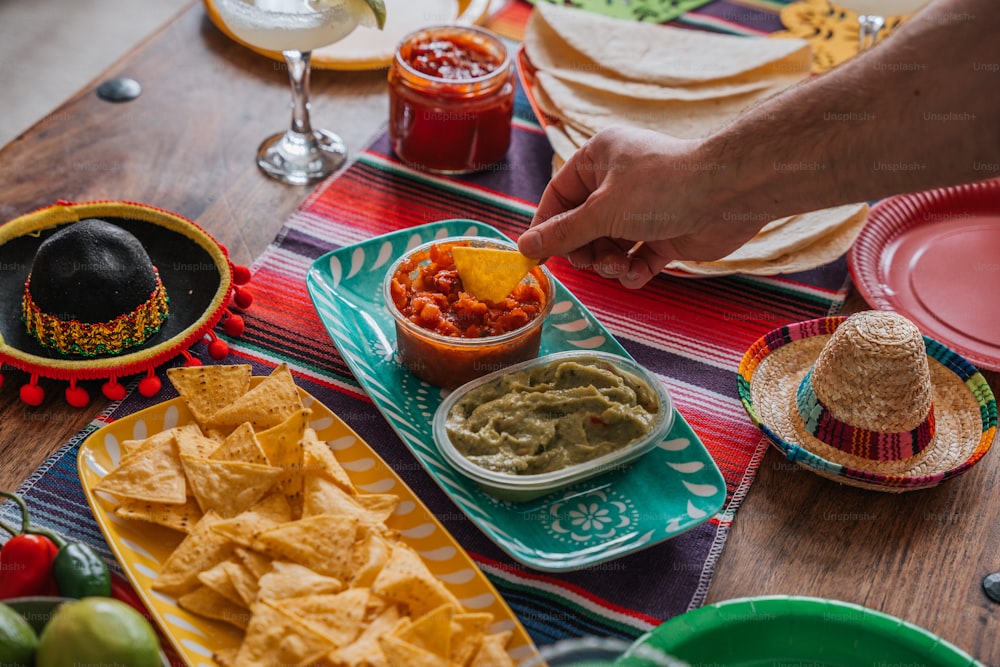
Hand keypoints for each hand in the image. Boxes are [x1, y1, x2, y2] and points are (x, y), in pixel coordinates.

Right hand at [518, 126, 764, 287]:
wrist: (729, 194)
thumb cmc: (662, 188)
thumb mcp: (602, 211)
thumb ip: (562, 233)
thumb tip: (524, 247)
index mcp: (598, 158)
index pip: (558, 195)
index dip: (547, 227)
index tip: (537, 256)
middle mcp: (618, 180)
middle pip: (581, 225)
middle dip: (584, 250)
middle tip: (591, 262)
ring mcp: (642, 208)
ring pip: (607, 245)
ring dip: (608, 263)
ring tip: (618, 266)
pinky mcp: (664, 233)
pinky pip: (635, 258)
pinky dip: (631, 271)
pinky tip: (635, 274)